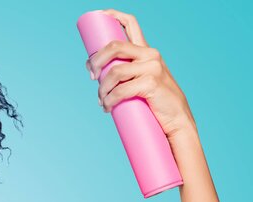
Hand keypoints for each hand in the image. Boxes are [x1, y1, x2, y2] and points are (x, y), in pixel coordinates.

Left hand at [86, 9, 195, 139]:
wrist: (176, 121)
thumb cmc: (155, 103)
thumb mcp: (141, 82)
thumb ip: (126, 74)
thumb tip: (98, 76)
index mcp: (146, 52)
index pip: (131, 23)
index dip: (113, 15)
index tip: (98, 16)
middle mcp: (150, 55)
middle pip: (114, 46)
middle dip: (96, 60)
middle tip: (91, 76)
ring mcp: (152, 67)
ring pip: (114, 72)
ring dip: (102, 89)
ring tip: (102, 102)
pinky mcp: (151, 83)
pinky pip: (120, 90)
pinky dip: (109, 100)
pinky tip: (107, 107)